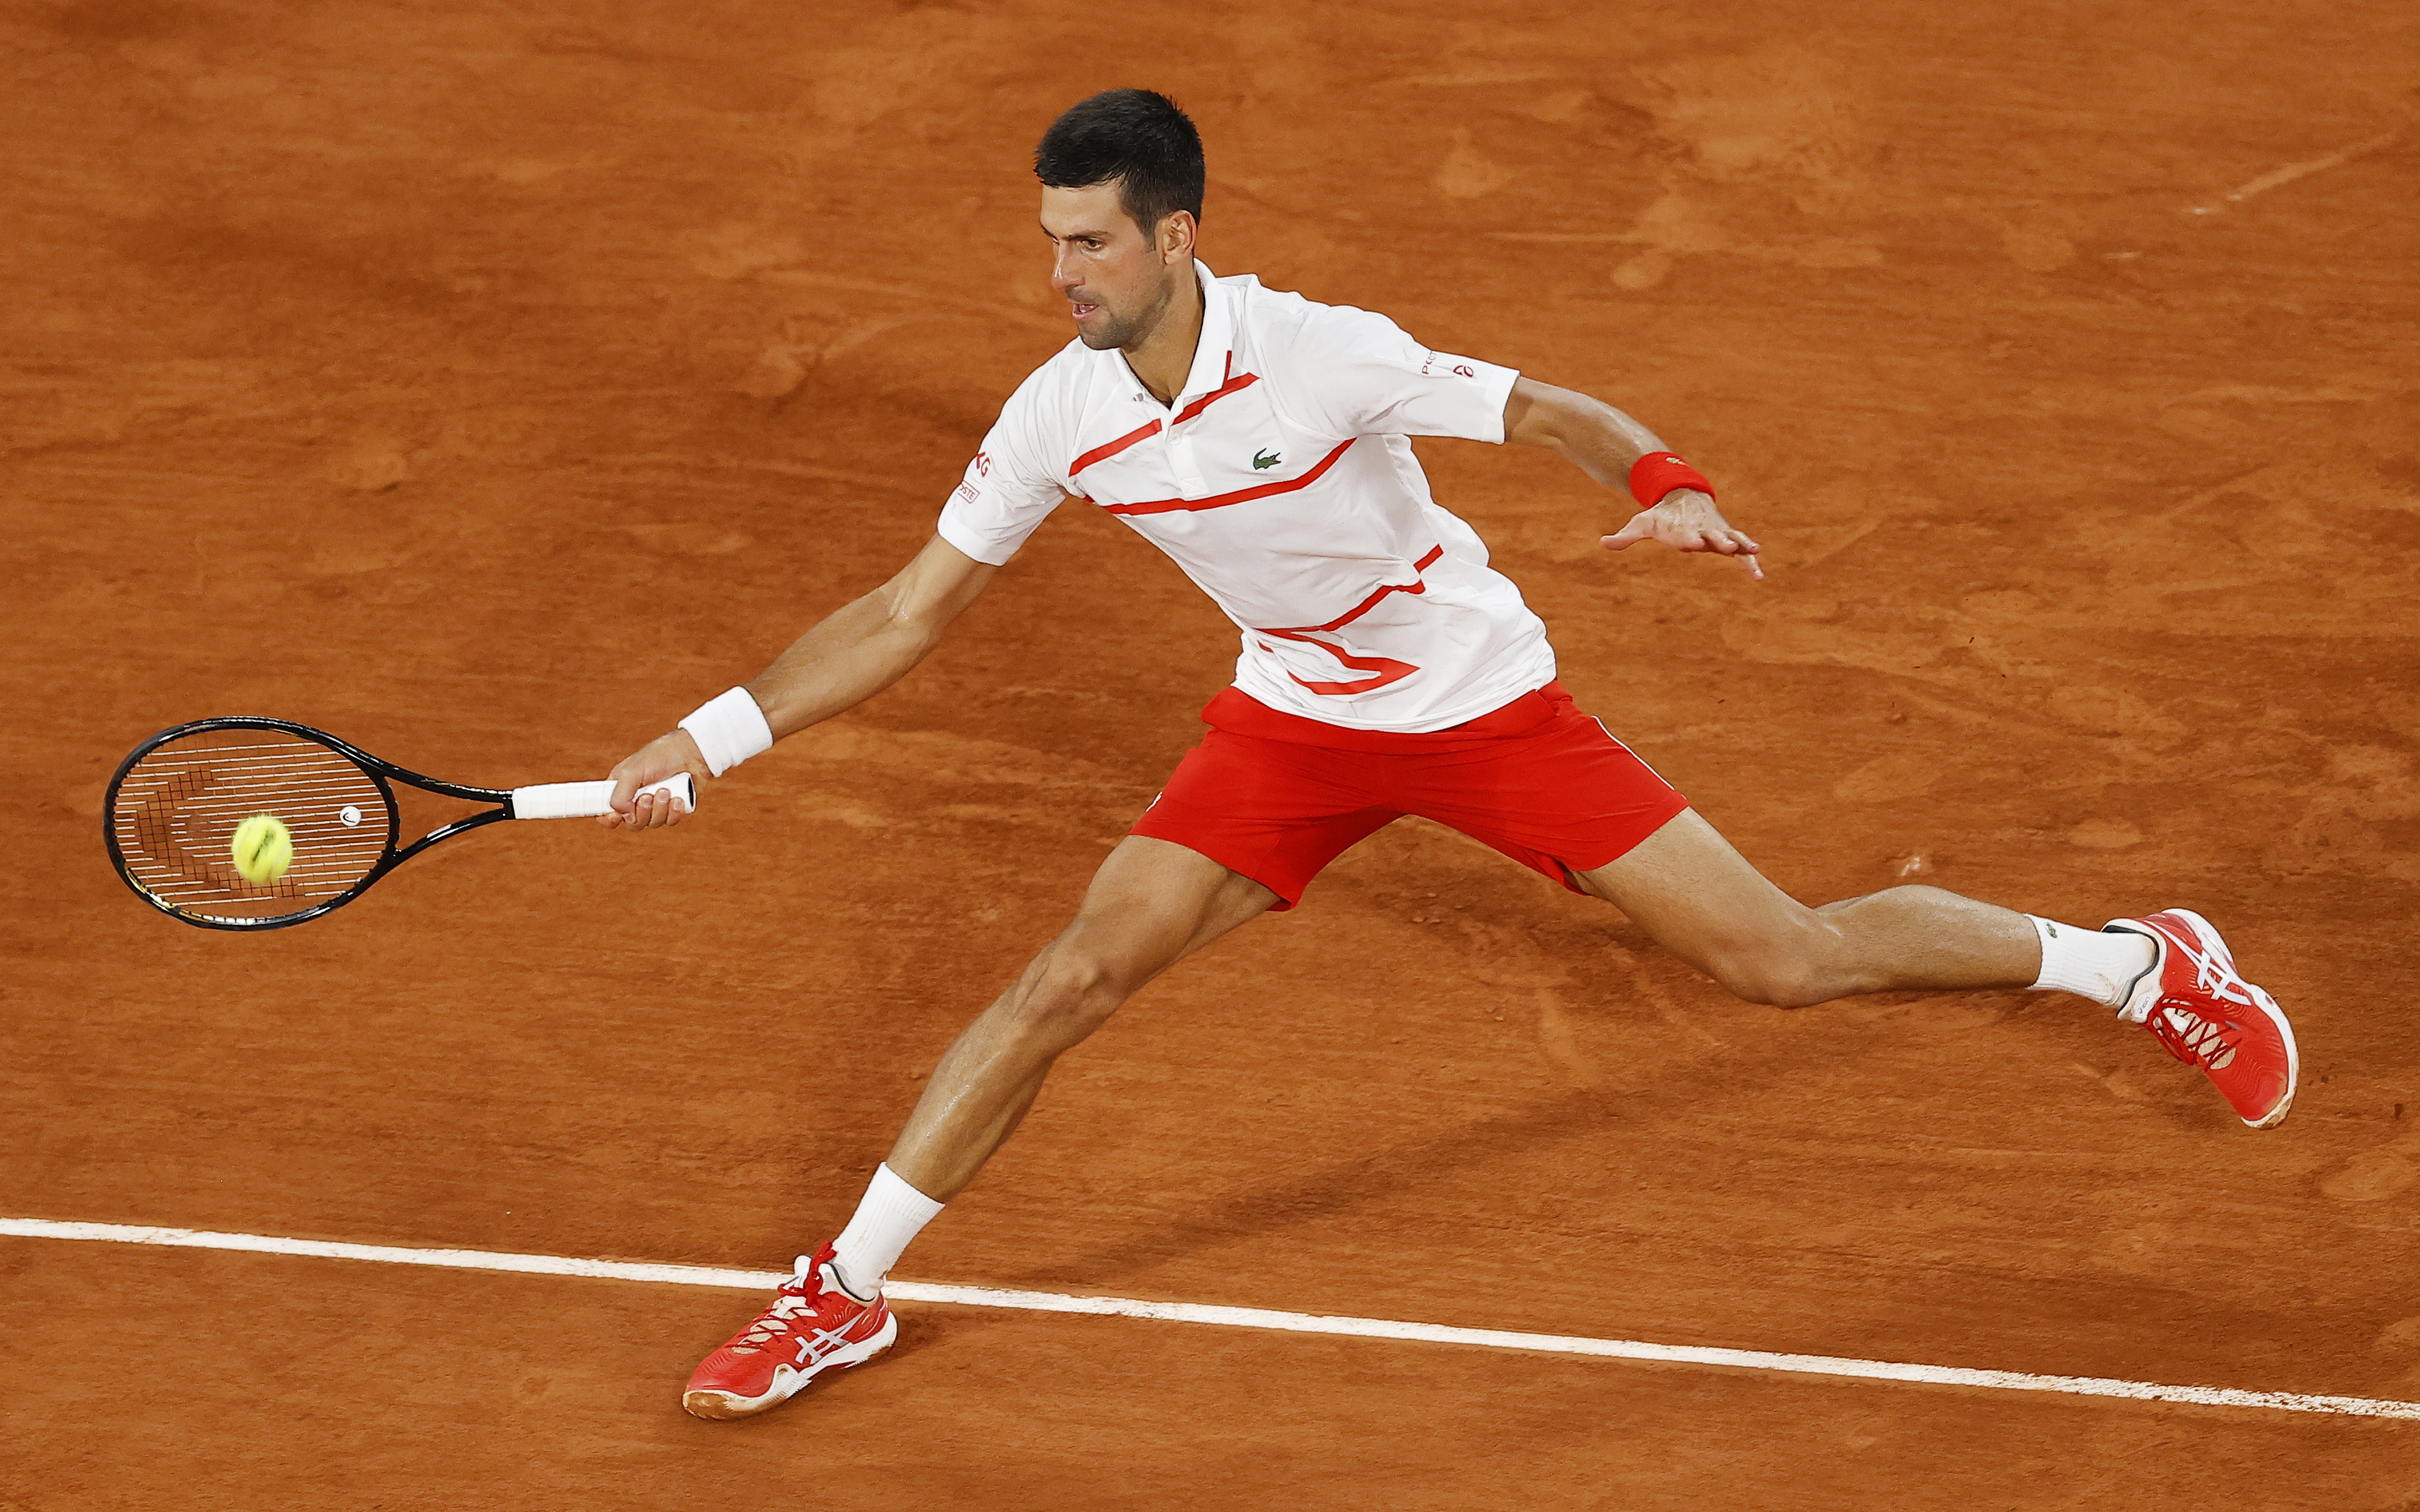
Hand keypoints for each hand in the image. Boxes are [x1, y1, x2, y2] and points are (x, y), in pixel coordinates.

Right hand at [599, 729, 709, 830]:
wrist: (692, 754)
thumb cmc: (660, 756)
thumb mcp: (632, 771)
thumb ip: (620, 795)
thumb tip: (622, 814)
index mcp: (622, 788)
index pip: (607, 812)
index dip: (609, 818)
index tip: (615, 816)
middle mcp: (638, 799)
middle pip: (632, 823)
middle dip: (641, 812)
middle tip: (648, 796)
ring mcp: (657, 805)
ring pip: (652, 823)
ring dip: (659, 808)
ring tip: (666, 790)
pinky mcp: (674, 809)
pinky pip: (670, 822)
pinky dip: (673, 811)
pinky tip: (677, 798)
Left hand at [1601, 490, 1763, 579]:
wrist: (1683, 495)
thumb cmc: (1660, 515)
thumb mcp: (1641, 523)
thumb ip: (1625, 537)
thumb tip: (1602, 543)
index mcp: (1682, 528)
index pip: (1686, 535)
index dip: (1690, 539)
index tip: (1695, 543)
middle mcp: (1703, 529)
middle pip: (1713, 535)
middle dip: (1721, 540)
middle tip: (1729, 546)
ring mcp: (1717, 532)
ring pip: (1733, 538)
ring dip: (1742, 545)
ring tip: (1755, 551)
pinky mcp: (1727, 536)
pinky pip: (1742, 550)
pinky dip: (1750, 560)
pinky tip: (1759, 575)